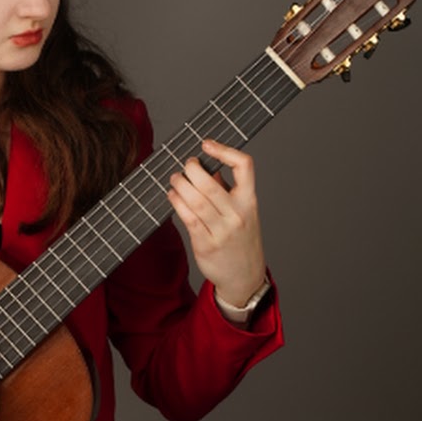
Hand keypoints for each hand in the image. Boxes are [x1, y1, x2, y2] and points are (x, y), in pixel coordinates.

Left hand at [167, 139, 266, 306]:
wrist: (245, 276)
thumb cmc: (241, 238)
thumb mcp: (244, 211)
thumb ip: (227, 189)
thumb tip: (207, 166)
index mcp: (249, 201)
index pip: (244, 166)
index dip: (224, 150)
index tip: (206, 144)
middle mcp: (237, 214)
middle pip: (209, 183)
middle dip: (191, 169)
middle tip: (186, 165)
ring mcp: (221, 230)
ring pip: (195, 199)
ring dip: (179, 184)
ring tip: (175, 178)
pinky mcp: (205, 243)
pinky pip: (187, 217)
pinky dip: (176, 202)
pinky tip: (172, 195)